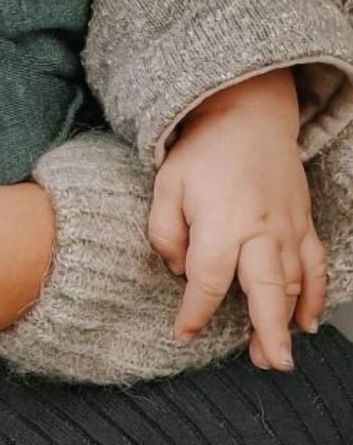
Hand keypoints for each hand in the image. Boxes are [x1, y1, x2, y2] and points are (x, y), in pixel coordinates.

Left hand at [148, 68, 324, 370]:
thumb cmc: (202, 151)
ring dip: (288, 321)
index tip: (183, 334)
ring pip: (294, 283)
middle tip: (266, 363)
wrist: (247, 115)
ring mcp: (287, 227)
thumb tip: (179, 269)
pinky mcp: (303, 222)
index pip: (206, 278)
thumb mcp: (166, 183)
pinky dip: (316, 295)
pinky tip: (307, 320)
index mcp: (220, 221)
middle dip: (266, 329)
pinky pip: (316, 265)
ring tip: (277, 355)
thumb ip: (164, 229)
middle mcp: (258, 230)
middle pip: (266, 288)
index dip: (194, 311)